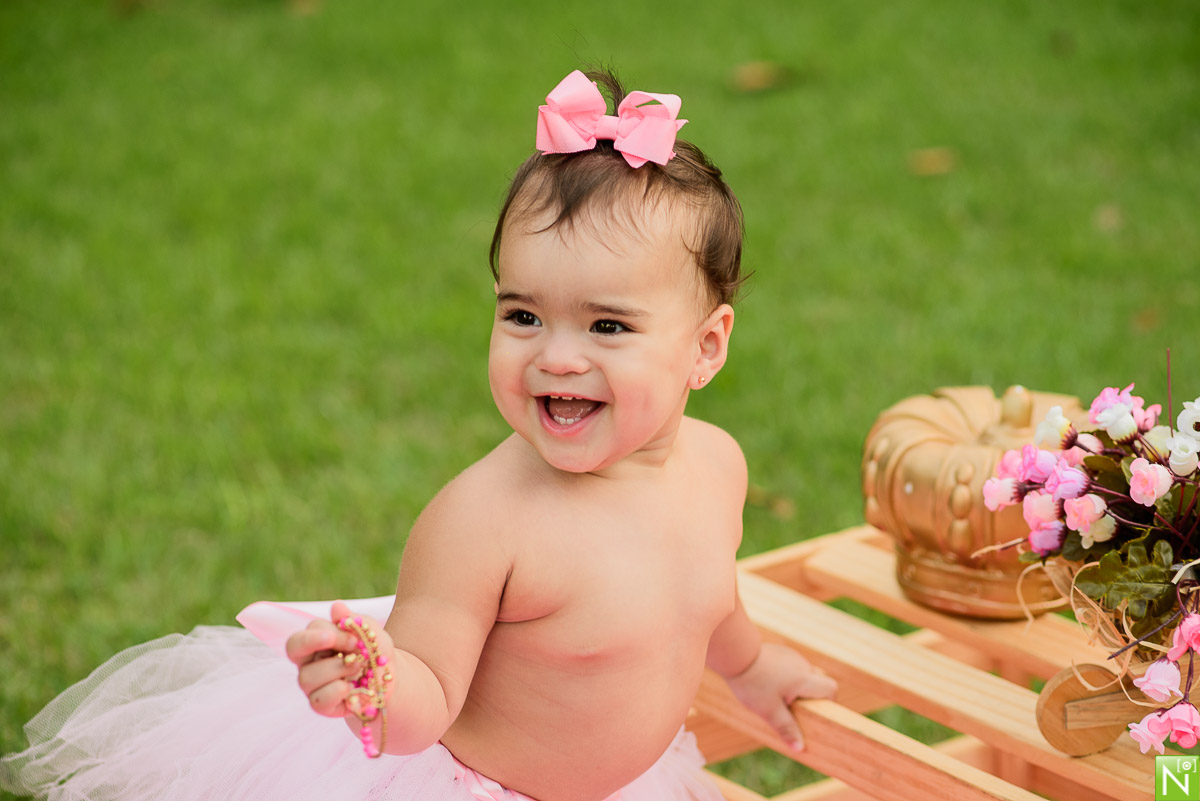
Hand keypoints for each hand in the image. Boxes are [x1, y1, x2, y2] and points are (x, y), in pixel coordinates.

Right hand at [285, 600, 395, 717]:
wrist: (390, 678)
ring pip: (306, 678)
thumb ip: (353, 620)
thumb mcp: (371, 632)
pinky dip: (338, 692)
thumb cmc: (374, 651)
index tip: (352, 638)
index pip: (301, 635)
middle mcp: (308, 663)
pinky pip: (317, 701)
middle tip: (352, 646)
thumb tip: (336, 606)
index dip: (321, 634)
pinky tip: (353, 688)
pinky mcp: (322, 705)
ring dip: (337, 669)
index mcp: (315, 642)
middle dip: (319, 645)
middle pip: (293, 651)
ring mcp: (313, 686)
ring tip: (359, 667)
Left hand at [724, 642, 836, 751]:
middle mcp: (801, 664)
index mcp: (804, 679)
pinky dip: (784, 677)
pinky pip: (790, 667)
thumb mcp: (769, 711)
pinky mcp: (780, 651)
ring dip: (794, 687)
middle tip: (786, 707)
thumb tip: (800, 748)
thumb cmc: (752, 683)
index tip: (810, 711)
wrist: (733, 654)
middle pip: (816, 682)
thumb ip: (787, 728)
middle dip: (806, 697)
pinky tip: (765, 681)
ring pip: (802, 675)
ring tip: (771, 694)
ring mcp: (791, 655)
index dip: (827, 702)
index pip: (831, 688)